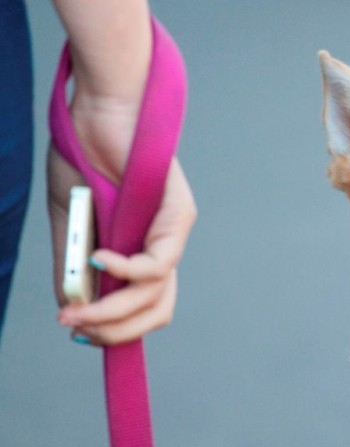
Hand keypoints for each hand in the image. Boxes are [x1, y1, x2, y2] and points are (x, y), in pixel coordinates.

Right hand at [48, 91, 195, 344]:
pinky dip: (124, 269)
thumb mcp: (72, 222)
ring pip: (155, 293)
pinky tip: (97, 260)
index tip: (77, 335)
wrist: (97, 112)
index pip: (142, 304)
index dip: (115, 329)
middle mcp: (163, 244)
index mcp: (139, 248)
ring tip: (75, 313)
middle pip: (156, 310)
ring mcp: (175, 230)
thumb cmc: (84, 157)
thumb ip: (74, 266)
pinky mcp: (180, 213)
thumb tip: (72, 309)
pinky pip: (158, 262)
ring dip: (111, 312)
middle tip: (74, 330)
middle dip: (114, 331)